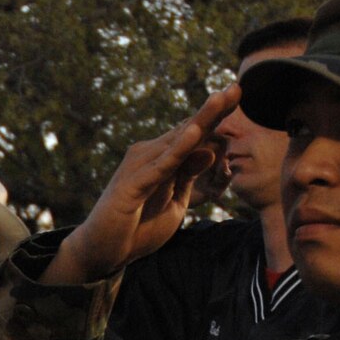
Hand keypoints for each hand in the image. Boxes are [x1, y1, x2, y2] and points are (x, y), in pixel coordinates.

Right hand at [44, 86, 239, 284]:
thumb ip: (189, 175)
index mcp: (162, 159)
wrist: (102, 251)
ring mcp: (139, 168)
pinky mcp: (131, 185)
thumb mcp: (174, 201)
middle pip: (187, 130)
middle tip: (237, 87)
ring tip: (221, 99)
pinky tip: (196, 134)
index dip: (216, 116)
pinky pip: (161, 166)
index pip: (193, 133)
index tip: (238, 94)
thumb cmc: (137, 227)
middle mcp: (149, 155)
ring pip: (176, 142)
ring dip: (200, 121)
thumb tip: (211, 149)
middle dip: (213, 110)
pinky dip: (179, 151)